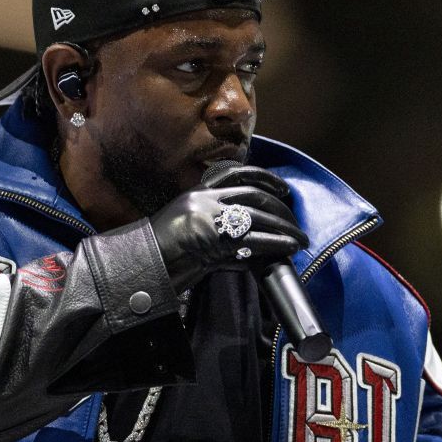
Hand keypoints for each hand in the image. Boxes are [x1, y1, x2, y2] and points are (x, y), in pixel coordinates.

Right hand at [148, 162, 306, 292]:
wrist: (141, 267)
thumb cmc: (159, 253)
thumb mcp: (184, 228)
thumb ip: (214, 227)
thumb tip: (248, 242)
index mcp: (197, 193)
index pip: (236, 174)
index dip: (265, 178)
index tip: (282, 187)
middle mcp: (205, 200)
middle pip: (254, 195)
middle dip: (281, 209)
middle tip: (295, 222)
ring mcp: (210, 219)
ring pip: (259, 216)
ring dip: (285, 228)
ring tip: (300, 239)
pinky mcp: (216, 240)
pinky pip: (256, 239)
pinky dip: (277, 243)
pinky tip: (289, 248)